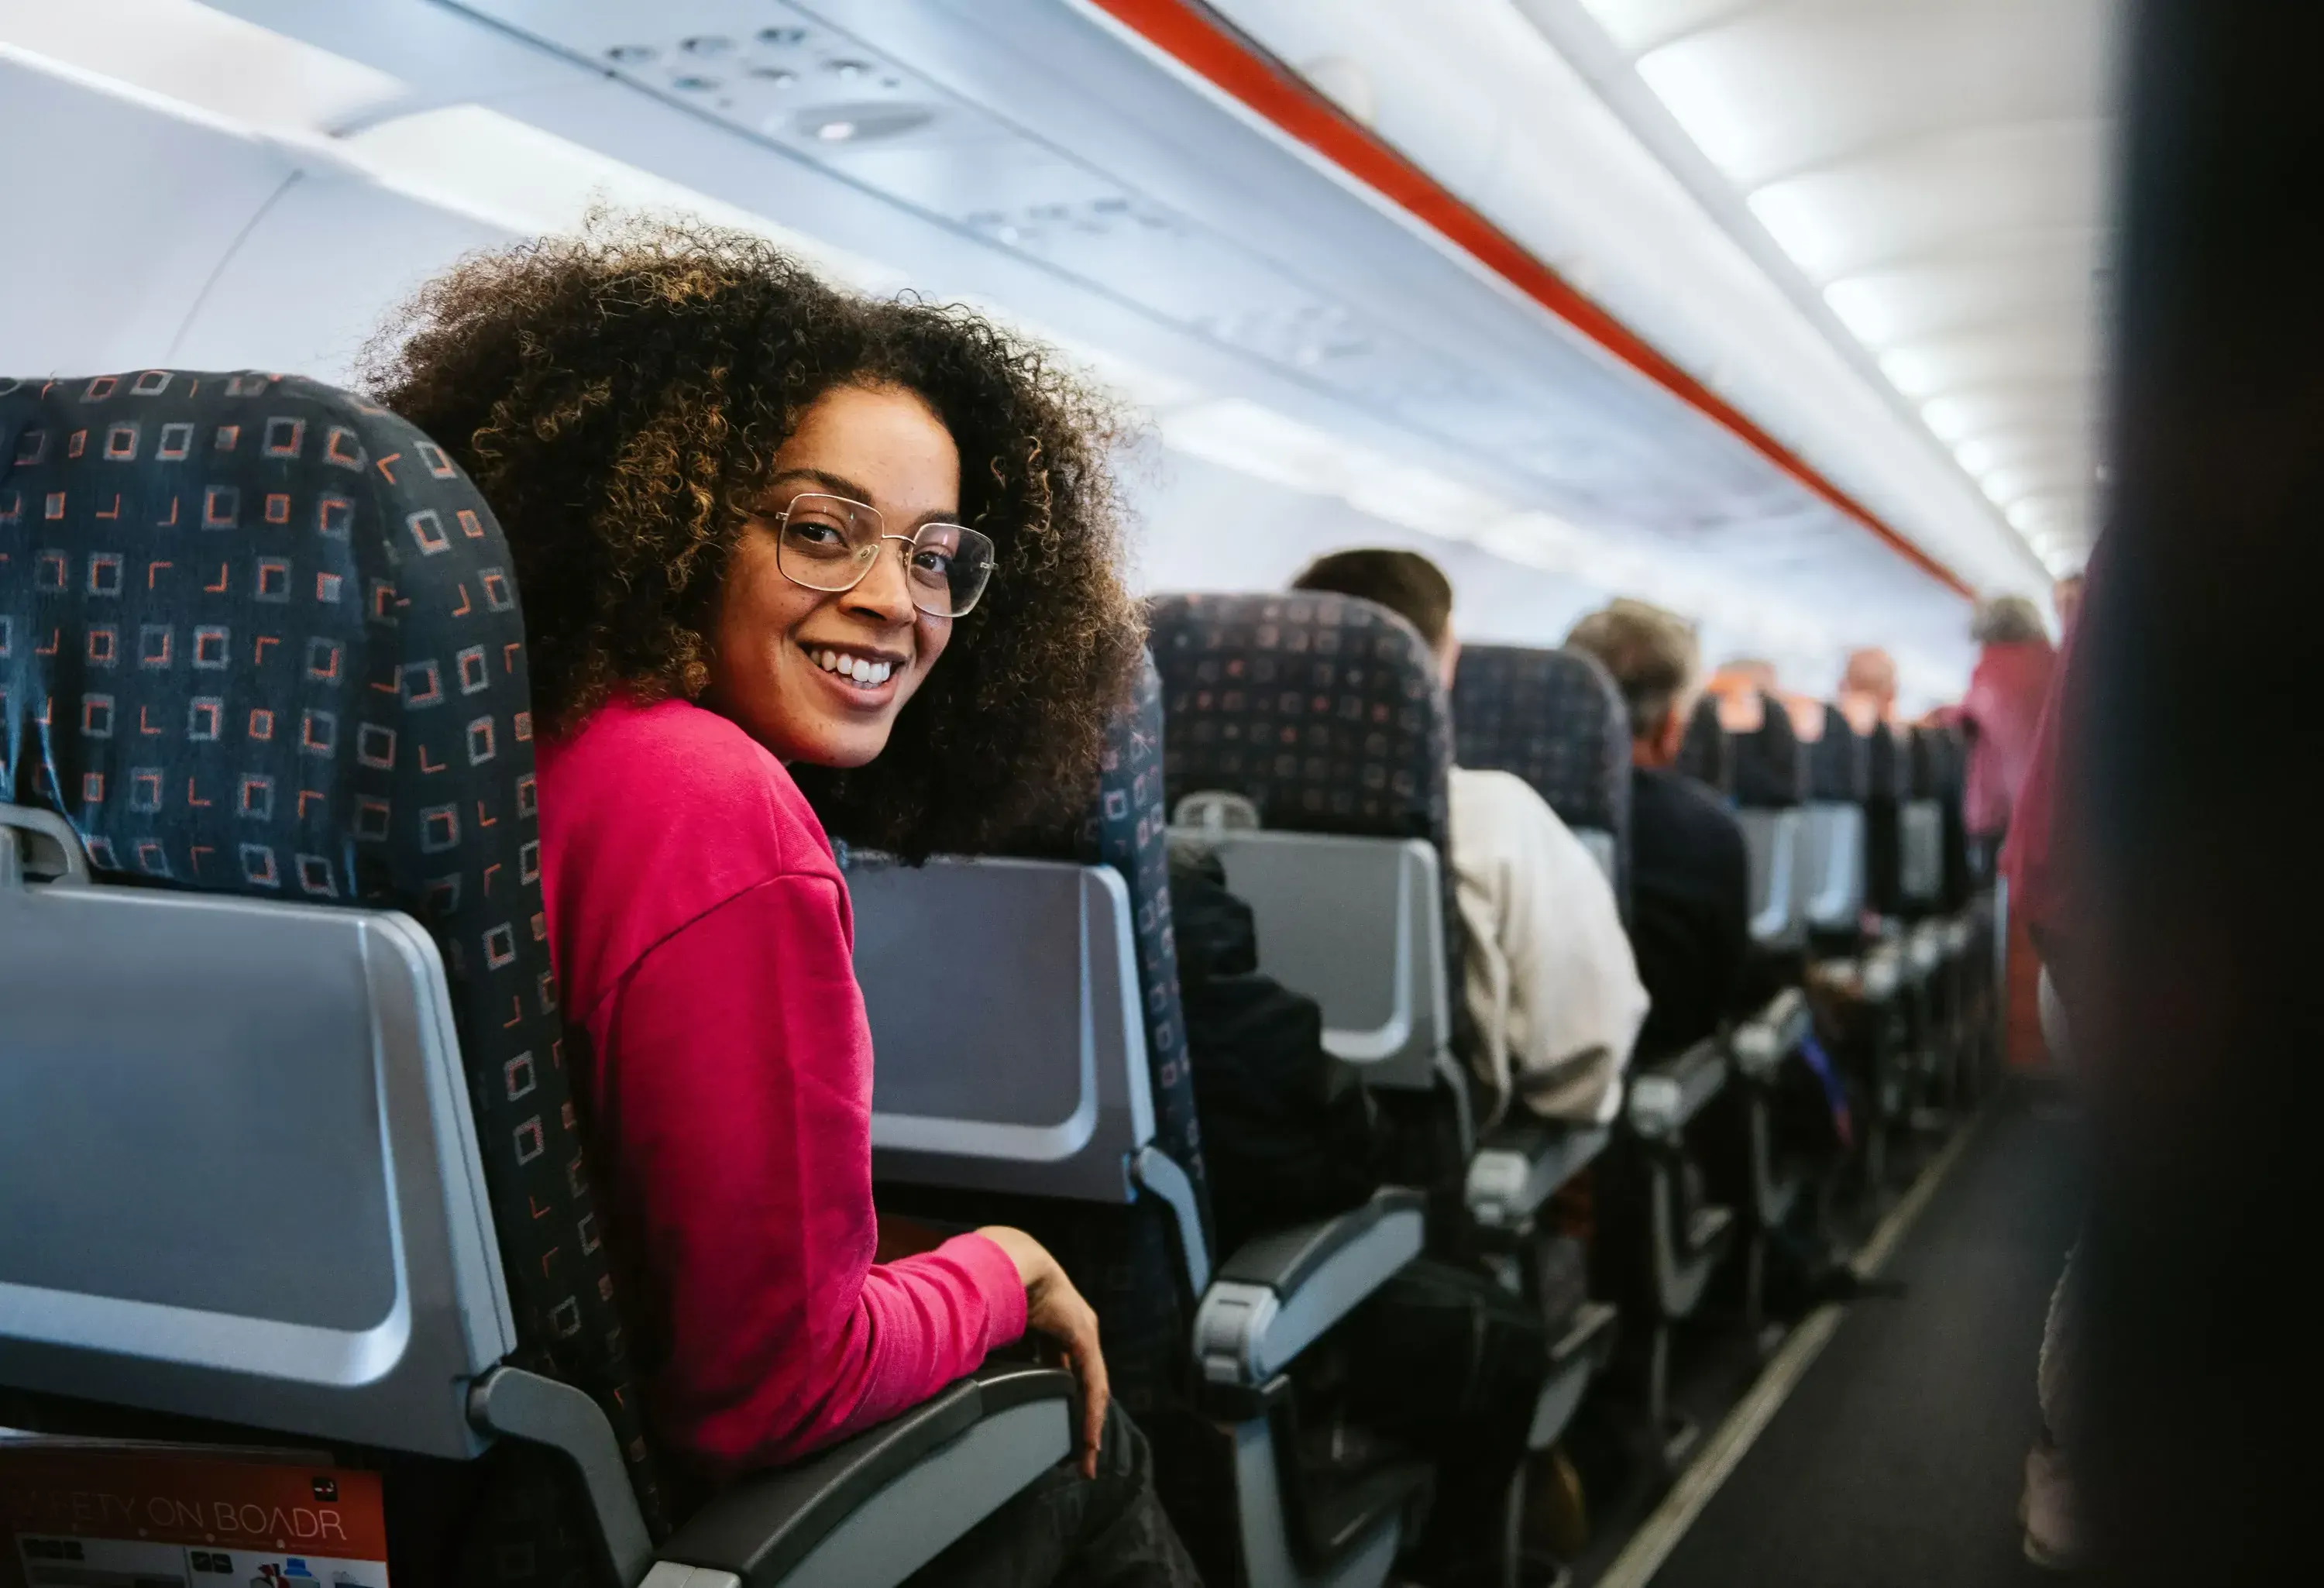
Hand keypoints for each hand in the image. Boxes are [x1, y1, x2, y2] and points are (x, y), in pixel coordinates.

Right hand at [976, 1226, 1108, 1477]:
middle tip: (1075, 1456)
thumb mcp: (986, 1330)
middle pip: (1075, 1381)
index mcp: (1041, 1323)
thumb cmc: (984, 1285)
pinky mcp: (1084, 1335)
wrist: (1003, 1258)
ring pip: (1089, 1387)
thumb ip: (978, 1348)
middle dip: (1075, 1417)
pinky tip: (1089, 1439)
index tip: (1039, 1428)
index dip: (1048, 1395)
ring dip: (1087, 1422)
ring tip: (1084, 1456)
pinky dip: (1090, 1413)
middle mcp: (1067, 1327)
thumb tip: (941, 1371)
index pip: (1050, 1365)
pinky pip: (1092, 1382)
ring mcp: (1080, 1330)